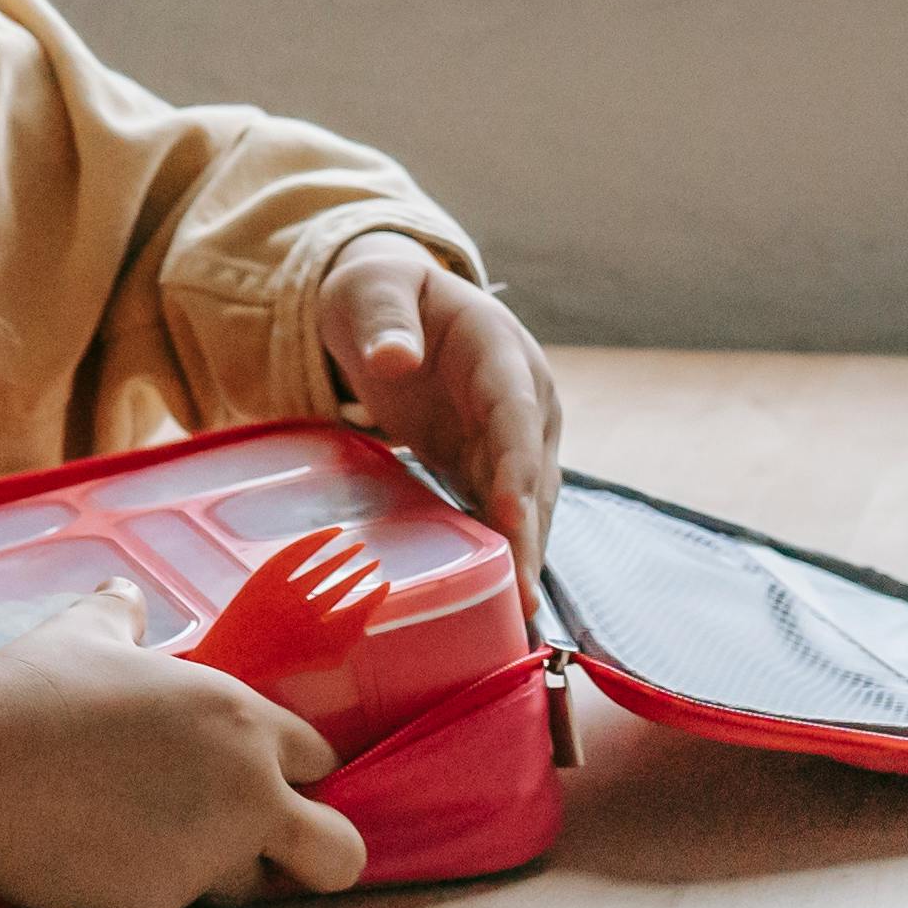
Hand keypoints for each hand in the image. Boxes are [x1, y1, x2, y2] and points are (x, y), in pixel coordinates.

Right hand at [0, 586, 365, 907]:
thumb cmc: (30, 692)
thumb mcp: (86, 634)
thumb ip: (122, 618)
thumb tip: (123, 596)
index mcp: (244, 721)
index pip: (321, 759)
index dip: (296, 772)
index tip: (265, 778)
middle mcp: (247, 793)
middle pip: (338, 852)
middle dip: (317, 855)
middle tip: (271, 851)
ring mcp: (207, 857)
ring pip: (248, 888)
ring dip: (216, 873)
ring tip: (144, 840)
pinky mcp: (158, 907)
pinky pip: (171, 906)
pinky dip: (144, 890)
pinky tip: (92, 857)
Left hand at [324, 239, 562, 623]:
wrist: (394, 305)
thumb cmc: (381, 292)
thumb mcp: (374, 288)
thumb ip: (385, 318)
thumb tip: (396, 359)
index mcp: (502, 352)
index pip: (516, 414)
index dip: (517, 469)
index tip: (513, 519)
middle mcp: (524, 399)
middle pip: (533, 473)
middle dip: (530, 535)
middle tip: (522, 602)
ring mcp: (513, 437)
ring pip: (528, 503)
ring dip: (526, 556)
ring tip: (519, 620)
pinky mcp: (490, 465)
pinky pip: (504, 514)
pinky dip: (506, 555)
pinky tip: (498, 603)